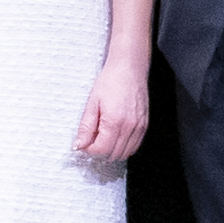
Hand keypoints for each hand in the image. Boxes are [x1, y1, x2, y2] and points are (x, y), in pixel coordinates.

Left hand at [71, 51, 154, 168]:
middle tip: (91, 140)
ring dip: (112, 151)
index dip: (89, 150)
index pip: (101, 149)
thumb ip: (86, 127)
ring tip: (103, 137)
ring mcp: (139, 127)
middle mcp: (130, 126)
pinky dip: (124, 146)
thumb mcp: (92, 103)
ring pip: (125, 153)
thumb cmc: (111, 81)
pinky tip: (115, 136)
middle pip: (113, 154)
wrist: (129, 68)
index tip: (83, 143)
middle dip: (100, 151)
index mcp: (115, 121)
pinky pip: (135, 145)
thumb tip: (79, 145)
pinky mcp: (144, 125)